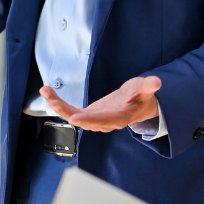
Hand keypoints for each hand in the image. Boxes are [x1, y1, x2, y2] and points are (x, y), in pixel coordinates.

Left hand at [40, 76, 160, 131]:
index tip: (74, 118)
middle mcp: (104, 122)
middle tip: (53, 102)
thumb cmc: (141, 95)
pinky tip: (48, 92)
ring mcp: (94, 120)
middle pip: (84, 120)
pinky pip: (71, 111)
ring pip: (74, 116)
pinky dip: (59, 103)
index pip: (104, 120)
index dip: (89, 120)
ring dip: (58, 106)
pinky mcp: (87, 115)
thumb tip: (157, 82)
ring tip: (46, 92)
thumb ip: (148, 86)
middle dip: (67, 112)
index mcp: (120, 117)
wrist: (137, 104)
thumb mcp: (145, 88)